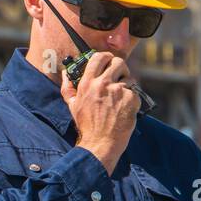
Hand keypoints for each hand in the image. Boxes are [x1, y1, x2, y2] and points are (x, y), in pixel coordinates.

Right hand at [60, 51, 139, 174]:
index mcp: (88, 83)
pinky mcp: (131, 99)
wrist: (101, 143)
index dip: (106, 57)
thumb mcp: (72, 106)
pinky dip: (133, 99)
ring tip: (121, 98)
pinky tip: (125, 108)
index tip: (109, 60)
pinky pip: (135, 92)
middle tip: (119, 76)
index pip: (99, 57)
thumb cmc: (87, 126)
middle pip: (118, 62)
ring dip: (127, 85)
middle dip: (120, 68)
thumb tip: (65, 74)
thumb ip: (68, 87)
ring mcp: (118, 91)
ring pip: (129, 78)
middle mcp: (103, 84)